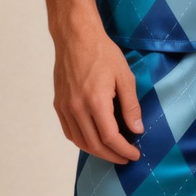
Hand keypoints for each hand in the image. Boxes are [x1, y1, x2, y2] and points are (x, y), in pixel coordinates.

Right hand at [52, 18, 143, 163]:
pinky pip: (69, 132)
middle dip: (112, 155)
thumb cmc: (102, 53)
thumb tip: (136, 130)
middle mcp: (77, 108)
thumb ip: (131, 105)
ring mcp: (65, 107)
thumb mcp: (124, 76)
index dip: (123, 150)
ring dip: (97, 151)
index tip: (134, 155)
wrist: (76, 37)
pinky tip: (93, 140)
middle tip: (125, 158)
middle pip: (94, 144)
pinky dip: (82, 141)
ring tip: (112, 152)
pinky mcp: (58, 104)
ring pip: (80, 141)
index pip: (110, 137)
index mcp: (96, 101)